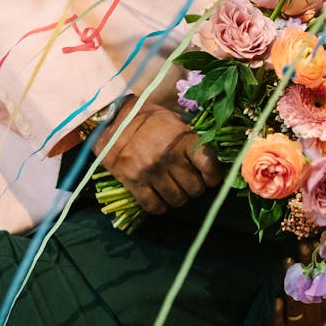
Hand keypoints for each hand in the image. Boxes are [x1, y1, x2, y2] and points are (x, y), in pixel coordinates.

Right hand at [94, 95, 223, 214]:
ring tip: (173, 190)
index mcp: (183, 139)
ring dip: (178, 198)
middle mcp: (169, 157)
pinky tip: (159, 198)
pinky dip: (160, 206)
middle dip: (195, 188)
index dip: (214, 176)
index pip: (209, 166)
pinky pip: (154, 206)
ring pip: (177, 199)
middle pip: (195, 188)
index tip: (210, 177)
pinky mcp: (134, 182)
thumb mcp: (174, 121)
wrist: (112, 119)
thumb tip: (208, 160)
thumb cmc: (146, 118)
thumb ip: (191, 140)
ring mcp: (151, 171)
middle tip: (188, 182)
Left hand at [254, 246, 325, 325]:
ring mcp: (300, 325)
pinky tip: (276, 299)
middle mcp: (316, 316)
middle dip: (309, 267)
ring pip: (298, 303)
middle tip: (305, 245)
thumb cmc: (308, 317)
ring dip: (293, 283)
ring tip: (288, 262)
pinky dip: (280, 311)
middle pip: (313, 290)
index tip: (323, 243)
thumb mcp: (324, 300)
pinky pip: (282, 321)